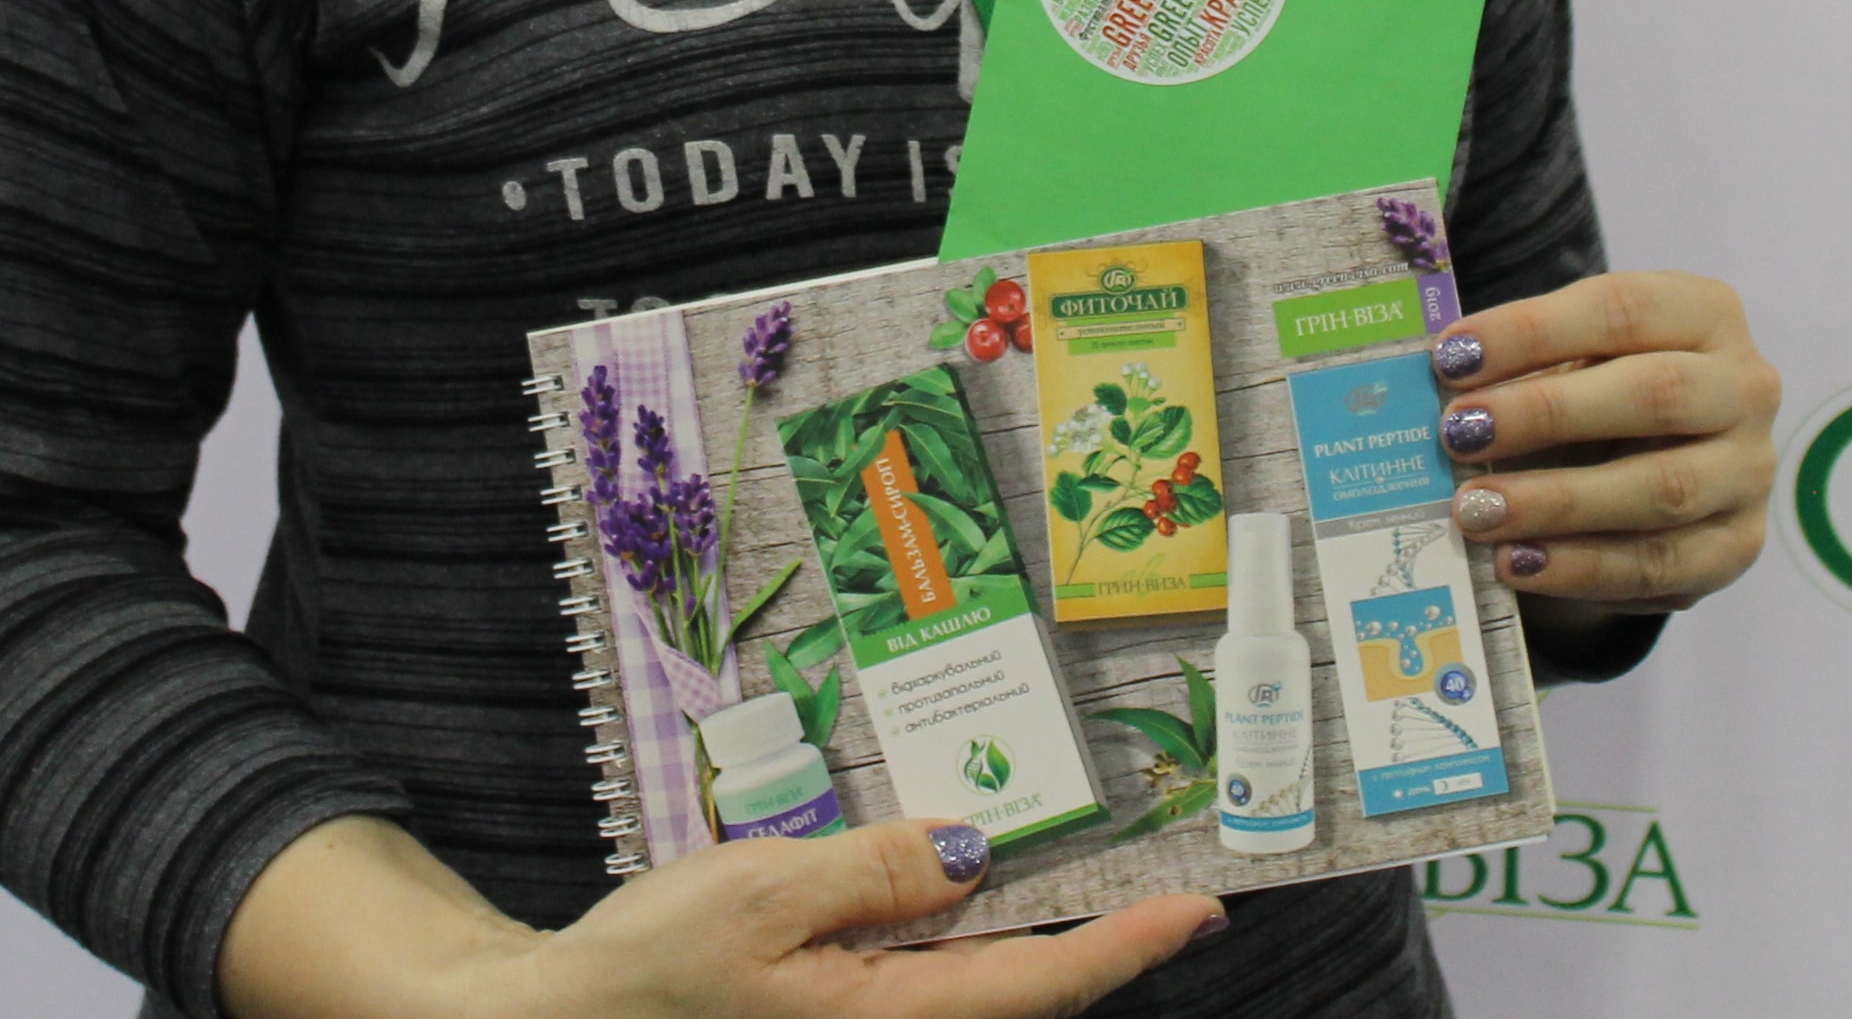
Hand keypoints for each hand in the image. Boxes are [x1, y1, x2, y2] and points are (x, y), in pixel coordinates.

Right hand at [220, 811, 1220, 1018]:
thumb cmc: (649, 967)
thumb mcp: (760, 894)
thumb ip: (877, 870)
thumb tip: (977, 849)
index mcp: (888, 1018)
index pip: (1041, 983)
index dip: (1128, 945)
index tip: (1202, 907)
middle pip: (1025, 988)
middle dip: (1094, 933)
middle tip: (1162, 873)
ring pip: (980, 982)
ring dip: (1030, 930)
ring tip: (1075, 860)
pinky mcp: (839, 1013)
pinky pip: (931, 977)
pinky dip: (964, 932)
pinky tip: (961, 881)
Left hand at [1426, 270, 1778, 617]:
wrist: (1670, 461)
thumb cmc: (1608, 389)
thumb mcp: (1576, 358)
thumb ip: (1526, 364)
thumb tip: (1439, 386)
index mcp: (1706, 313)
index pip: (1621, 309)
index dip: (1532, 331)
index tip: (1451, 357)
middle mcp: (1746, 387)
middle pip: (1655, 394)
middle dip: (1547, 413)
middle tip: (1458, 433)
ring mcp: (1749, 471)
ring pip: (1663, 489)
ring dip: (1558, 502)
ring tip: (1475, 511)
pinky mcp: (1737, 546)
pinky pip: (1662, 565)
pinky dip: (1582, 568)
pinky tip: (1517, 563)